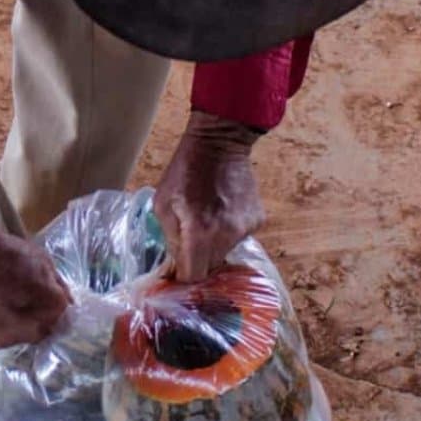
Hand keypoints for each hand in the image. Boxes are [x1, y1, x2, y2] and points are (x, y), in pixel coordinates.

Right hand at [0, 223, 71, 352]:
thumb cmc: (0, 252)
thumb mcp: (38, 257)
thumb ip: (56, 283)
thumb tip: (66, 301)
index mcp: (51, 304)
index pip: (63, 317)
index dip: (52, 307)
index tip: (42, 298)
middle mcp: (34, 330)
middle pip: (41, 330)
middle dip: (35, 318)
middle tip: (18, 300)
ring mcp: (7, 341)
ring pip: (18, 338)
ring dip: (14, 326)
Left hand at [154, 110, 266, 282]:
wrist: (219, 143)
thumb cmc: (184, 172)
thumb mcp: (163, 204)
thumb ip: (170, 239)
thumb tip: (174, 267)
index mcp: (200, 233)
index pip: (194, 277)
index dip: (183, 277)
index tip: (176, 271)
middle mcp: (227, 236)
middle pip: (211, 268)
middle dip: (198, 260)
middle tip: (188, 241)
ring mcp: (246, 228)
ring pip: (225, 252)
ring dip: (213, 244)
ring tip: (205, 219)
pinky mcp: (258, 220)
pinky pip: (238, 237)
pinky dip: (228, 231)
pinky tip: (220, 211)